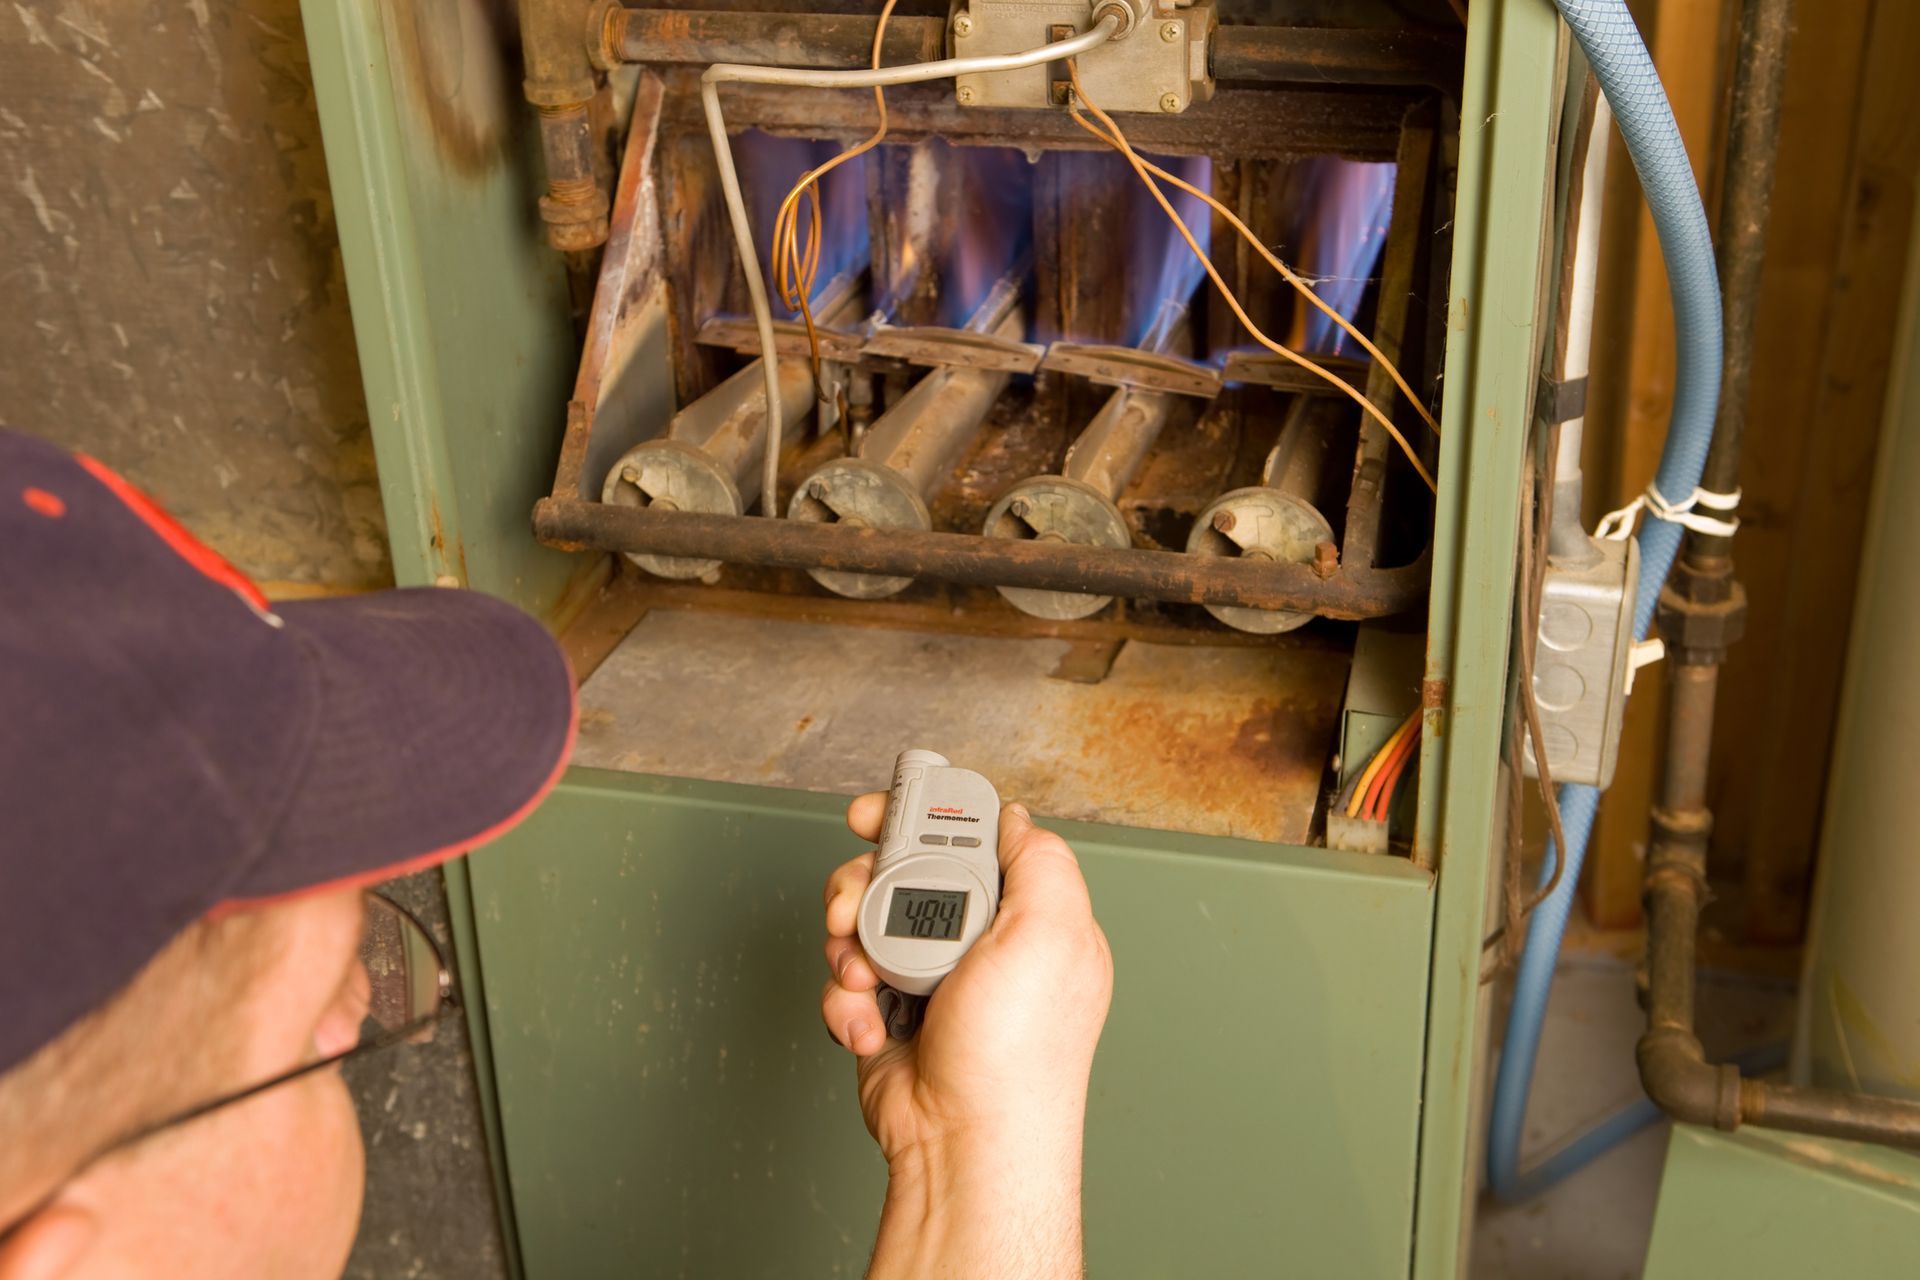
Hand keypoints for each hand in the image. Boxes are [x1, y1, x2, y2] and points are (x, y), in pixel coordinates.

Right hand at [820, 796, 1111, 1277]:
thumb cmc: (1015, 1057)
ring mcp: (931, 978)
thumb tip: (1017, 820)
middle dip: (866, 883)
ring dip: (849, 945)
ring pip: (863, 921)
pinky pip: (846, 980)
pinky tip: (869, 1025)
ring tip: (864, 977)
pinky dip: (846, 1000)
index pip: (973, 836)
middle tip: (852, 903)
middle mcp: (980, 944)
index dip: (923, 814)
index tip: (879, 812)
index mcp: (1027, 917)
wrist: (963, 1144)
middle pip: (902, 870)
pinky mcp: (889, 1013)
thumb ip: (1040, 861)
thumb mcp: (1052, 934)